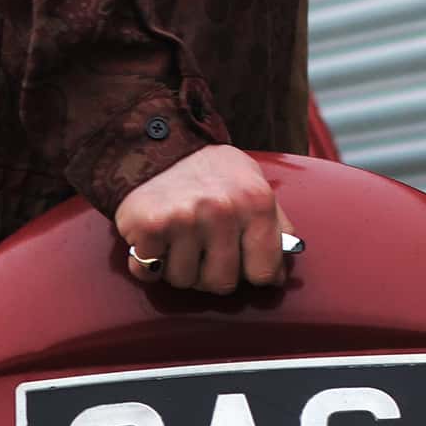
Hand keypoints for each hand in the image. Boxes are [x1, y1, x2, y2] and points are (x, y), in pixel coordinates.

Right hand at [115, 145, 294, 292]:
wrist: (159, 142)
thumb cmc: (210, 170)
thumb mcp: (254, 184)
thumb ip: (274, 226)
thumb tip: (278, 276)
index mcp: (255, 203)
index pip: (263, 273)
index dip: (249, 272)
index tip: (238, 261)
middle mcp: (221, 211)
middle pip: (221, 283)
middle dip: (209, 273)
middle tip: (201, 248)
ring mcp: (183, 220)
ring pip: (183, 280)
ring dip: (177, 267)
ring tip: (176, 240)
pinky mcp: (149, 227)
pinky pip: (147, 272)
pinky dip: (147, 263)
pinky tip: (154, 242)